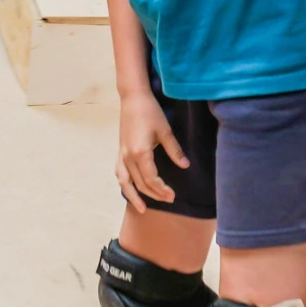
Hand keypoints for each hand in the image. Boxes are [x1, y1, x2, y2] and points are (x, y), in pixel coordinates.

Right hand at [115, 89, 188, 212]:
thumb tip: (185, 165)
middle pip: (140, 183)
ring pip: (126, 182)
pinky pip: (120, 173)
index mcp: (140, 153)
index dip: (162, 189)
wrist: (133, 98)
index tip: (173, 195)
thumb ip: (174, 150)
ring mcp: (121, 155)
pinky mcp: (120, 151)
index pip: (151, 179)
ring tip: (143, 208)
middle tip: (169, 199)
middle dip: (154, 194)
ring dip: (134, 196)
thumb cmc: (150, 112)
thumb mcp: (165, 131)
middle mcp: (128, 157)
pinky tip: (130, 189)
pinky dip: (125, 184)